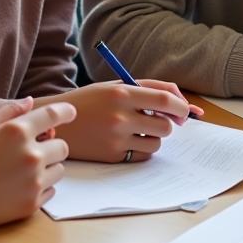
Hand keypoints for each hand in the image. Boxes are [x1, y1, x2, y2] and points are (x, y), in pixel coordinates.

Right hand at [0, 99, 75, 225]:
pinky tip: (22, 186)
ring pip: (59, 169)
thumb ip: (8, 111)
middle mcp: (31, 155)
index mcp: (18, 132)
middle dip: (51, 146)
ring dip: (49, 167)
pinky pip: (51, 190)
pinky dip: (42, 187)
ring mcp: (34, 180)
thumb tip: (30, 102)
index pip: (53, 115)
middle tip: (35, 151)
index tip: (70, 113)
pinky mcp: (32, 203)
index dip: (65, 112)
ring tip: (26, 171)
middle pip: (62, 146)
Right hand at [51, 80, 200, 162]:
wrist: (57, 124)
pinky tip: (127, 140)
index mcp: (121, 93)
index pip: (164, 100)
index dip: (181, 106)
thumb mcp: (115, 86)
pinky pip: (143, 155)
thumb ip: (148, 89)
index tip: (185, 111)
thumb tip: (183, 104)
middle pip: (165, 126)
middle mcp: (119, 116)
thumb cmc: (91, 101)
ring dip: (154, 137)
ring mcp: (116, 139)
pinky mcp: (112, 156)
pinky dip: (142, 148)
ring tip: (137, 129)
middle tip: (160, 120)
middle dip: (169, 124)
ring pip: (156, 143)